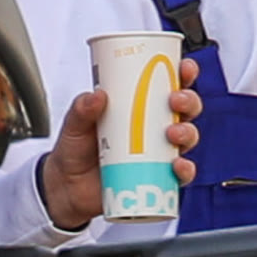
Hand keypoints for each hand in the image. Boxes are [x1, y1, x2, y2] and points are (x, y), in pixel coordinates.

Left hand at [40, 58, 201, 231]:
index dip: (183, 73)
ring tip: (172, 133)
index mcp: (139, 106)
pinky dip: (185, 169)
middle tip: (174, 101)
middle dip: (188, 101)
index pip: (168, 84)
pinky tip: (177, 165)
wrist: (68, 190)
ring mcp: (159, 153)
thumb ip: (81, 110)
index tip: (184, 67)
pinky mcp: (159, 178)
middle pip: (185, 109)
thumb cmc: (75, 151)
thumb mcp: (73, 126)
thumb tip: (97, 95)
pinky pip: (182, 174)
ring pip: (187, 137)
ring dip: (187, 132)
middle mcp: (154, 127)